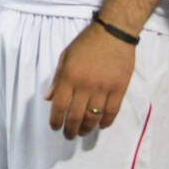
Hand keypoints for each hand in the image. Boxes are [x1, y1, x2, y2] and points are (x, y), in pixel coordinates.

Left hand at [44, 21, 134, 138]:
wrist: (113, 32)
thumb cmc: (86, 43)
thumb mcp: (65, 56)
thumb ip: (57, 78)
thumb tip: (48, 98)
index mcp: (69, 76)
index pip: (59, 105)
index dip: (56, 120)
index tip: (55, 127)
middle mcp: (85, 85)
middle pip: (76, 116)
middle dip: (70, 129)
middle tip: (69, 135)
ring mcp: (103, 88)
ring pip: (93, 117)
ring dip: (87, 129)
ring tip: (83, 133)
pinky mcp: (119, 89)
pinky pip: (112, 112)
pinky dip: (106, 122)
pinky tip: (101, 125)